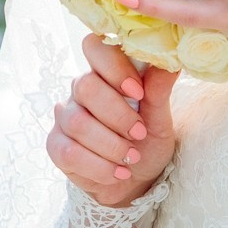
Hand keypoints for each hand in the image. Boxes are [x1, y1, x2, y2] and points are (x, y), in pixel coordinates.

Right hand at [46, 32, 180, 207]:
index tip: (139, 92)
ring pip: (78, 123)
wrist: (136, 180)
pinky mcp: (56, 145)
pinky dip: (99, 167)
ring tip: (132, 157)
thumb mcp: (160, 118)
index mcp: (104, 72)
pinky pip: (69, 152)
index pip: (94, 47)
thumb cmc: (146, 141)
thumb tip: (172, 61)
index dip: (114, 67)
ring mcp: (64, 117)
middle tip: (139, 132)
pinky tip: (118, 172)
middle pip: (85, 86)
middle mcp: (79, 90)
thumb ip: (159, 90)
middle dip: (117, 114)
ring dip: (111, 145)